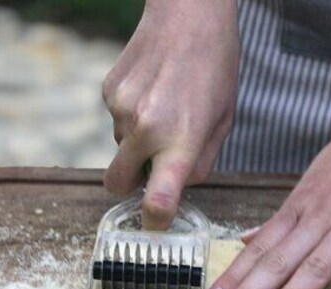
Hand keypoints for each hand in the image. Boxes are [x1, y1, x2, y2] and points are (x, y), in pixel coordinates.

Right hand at [102, 0, 239, 229]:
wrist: (189, 12)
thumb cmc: (215, 68)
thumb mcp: (223, 121)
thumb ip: (200, 161)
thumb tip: (177, 186)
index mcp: (181, 140)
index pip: (158, 200)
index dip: (155, 220)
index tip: (157, 224)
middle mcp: (144, 129)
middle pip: (117, 184)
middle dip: (131, 185)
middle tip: (153, 169)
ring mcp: (120, 110)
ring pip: (119, 148)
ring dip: (136, 143)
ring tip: (164, 109)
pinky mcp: (107, 92)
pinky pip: (115, 121)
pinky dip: (131, 116)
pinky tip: (152, 90)